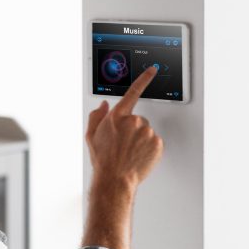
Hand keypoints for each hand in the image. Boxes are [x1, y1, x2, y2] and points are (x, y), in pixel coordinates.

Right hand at [85, 66, 163, 189]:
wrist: (115, 179)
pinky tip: (139, 156)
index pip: (133, 92)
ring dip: (141, 140)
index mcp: (117, 116)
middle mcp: (133, 120)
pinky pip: (155, 142)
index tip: (153, 70)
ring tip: (130, 153)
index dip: (144, 79)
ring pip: (147, 132)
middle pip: (138, 120)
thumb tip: (103, 106)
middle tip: (124, 145)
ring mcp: (147, 131)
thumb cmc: (103, 159)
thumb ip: (96, 116)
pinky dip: (149, 149)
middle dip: (133, 130)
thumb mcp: (91, 136)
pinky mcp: (157, 142)